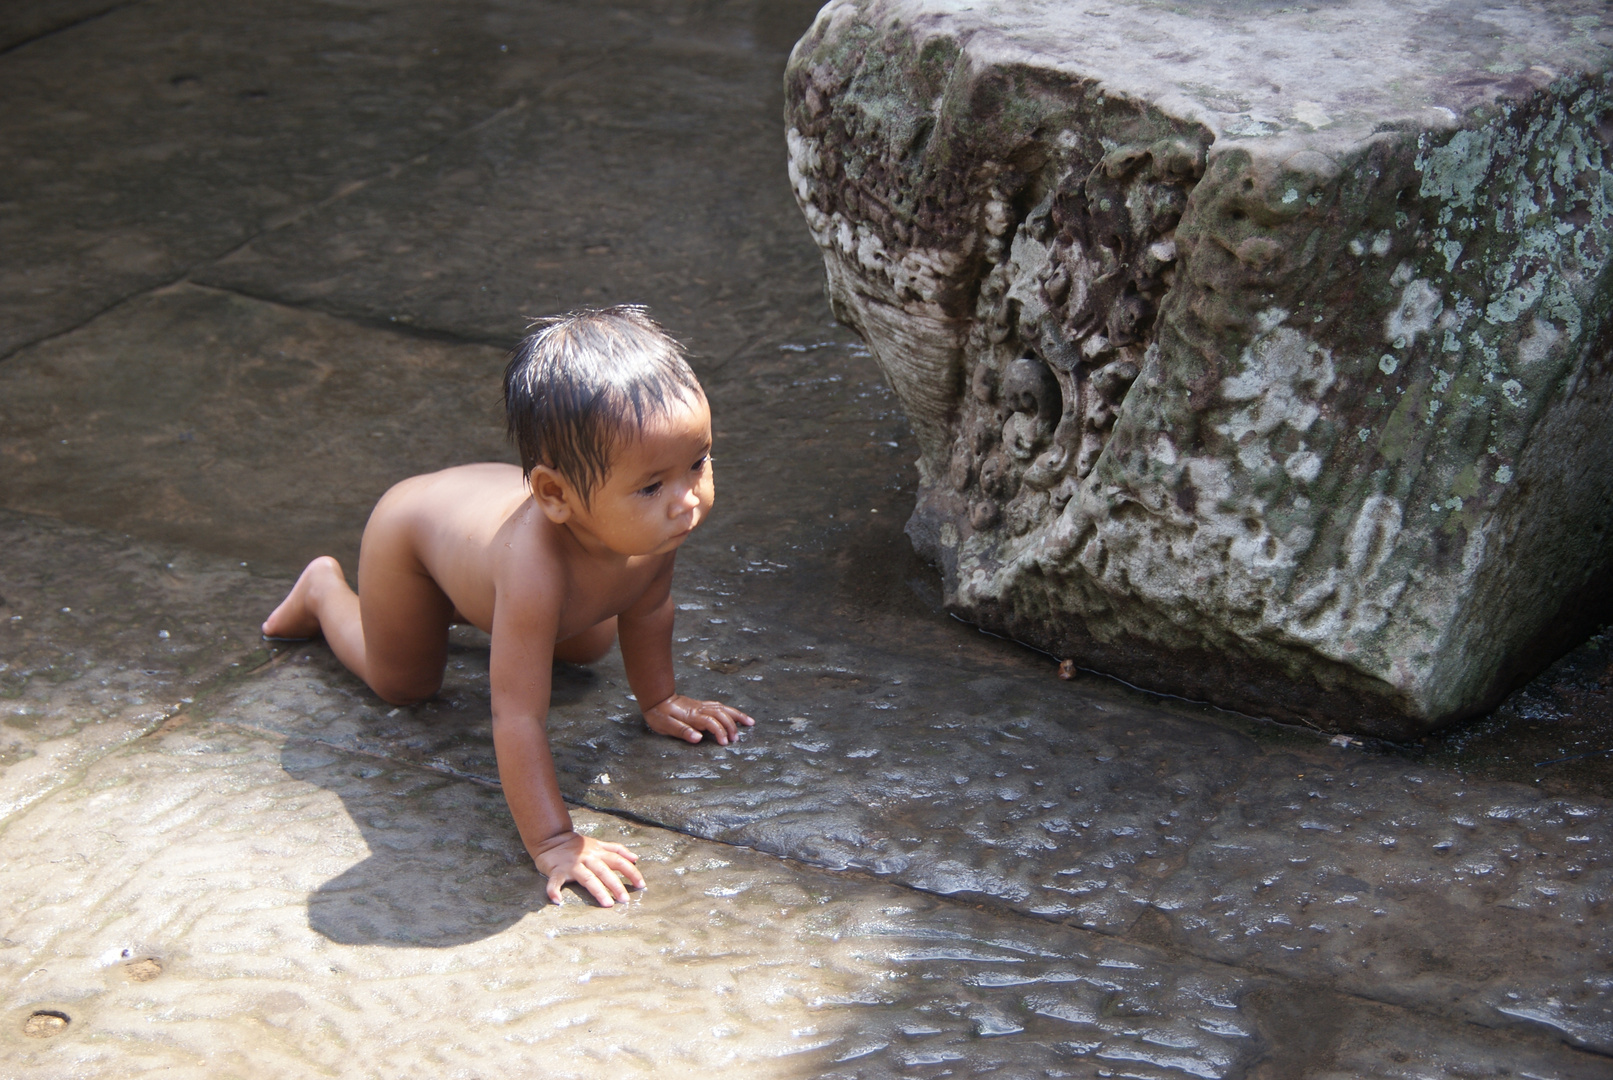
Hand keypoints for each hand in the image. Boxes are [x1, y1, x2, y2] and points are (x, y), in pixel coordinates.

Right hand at [529, 830, 643, 906]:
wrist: (551, 839)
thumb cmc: (577, 845)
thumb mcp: (598, 844)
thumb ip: (617, 850)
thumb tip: (635, 858)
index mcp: (598, 852)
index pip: (619, 861)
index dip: (631, 872)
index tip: (641, 885)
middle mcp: (587, 858)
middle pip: (604, 871)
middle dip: (616, 885)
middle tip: (625, 899)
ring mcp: (572, 865)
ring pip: (587, 877)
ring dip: (598, 890)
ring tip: (607, 904)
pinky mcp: (557, 870)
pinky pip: (555, 881)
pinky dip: (554, 890)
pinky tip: (558, 900)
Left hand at [643, 693, 754, 745]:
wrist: (656, 698)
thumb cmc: (659, 714)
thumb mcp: (665, 726)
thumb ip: (682, 731)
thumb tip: (698, 738)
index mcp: (692, 715)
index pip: (711, 722)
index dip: (720, 732)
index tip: (724, 743)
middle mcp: (700, 709)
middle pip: (721, 714)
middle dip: (732, 726)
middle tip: (736, 739)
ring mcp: (702, 705)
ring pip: (724, 708)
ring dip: (737, 715)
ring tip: (750, 722)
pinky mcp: (701, 704)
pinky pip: (720, 705)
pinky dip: (730, 710)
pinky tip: (736, 714)